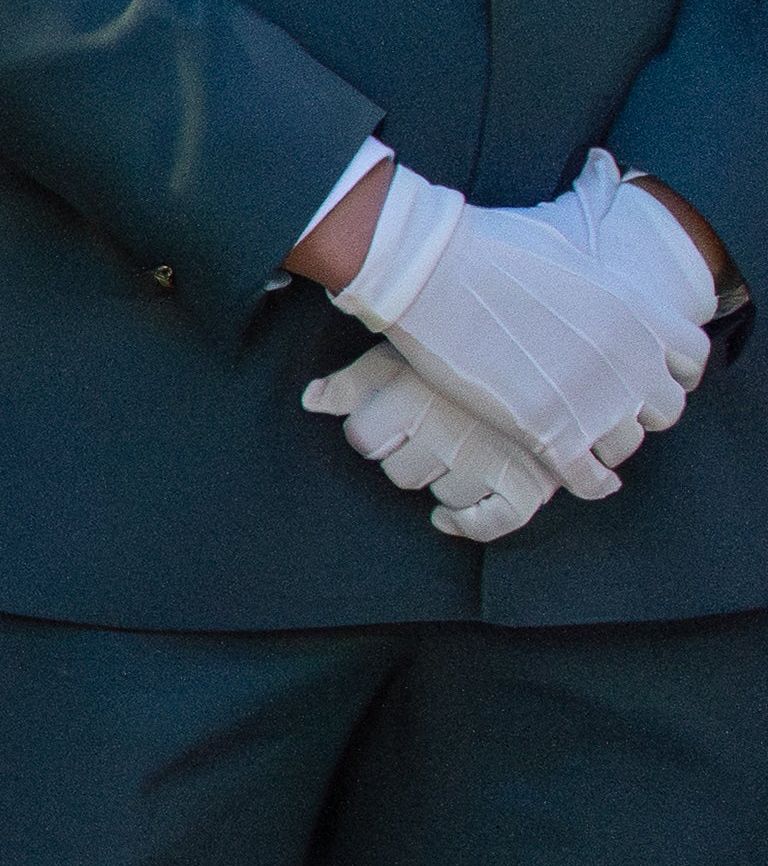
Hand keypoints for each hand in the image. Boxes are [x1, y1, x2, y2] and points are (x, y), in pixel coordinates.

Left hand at [306, 343, 566, 543]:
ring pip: (444, 493)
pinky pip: (495, 520)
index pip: (362, 436)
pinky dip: (472, 522)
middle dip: (408, 453)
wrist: (554, 342)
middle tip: (435, 426)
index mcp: (416, 393)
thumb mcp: (404, 351)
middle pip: (399, 472)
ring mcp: (492, 457)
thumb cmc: (465, 350)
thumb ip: (353, 380)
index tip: (391, 414)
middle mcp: (451, 428)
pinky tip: (450, 515)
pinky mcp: (532, 479)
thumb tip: (311, 400)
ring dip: (445, 478)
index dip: (371, 427)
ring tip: (463, 445)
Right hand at [339, 151, 705, 493]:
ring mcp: (595, 400)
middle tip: (607, 410)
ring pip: (628, 446)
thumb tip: (592, 236)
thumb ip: (596, 268)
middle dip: (640, 412)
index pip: (690, 361)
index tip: (644, 378)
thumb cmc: (486, 249)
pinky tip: (581, 477)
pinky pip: (590, 479)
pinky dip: (591, 484)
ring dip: (609, 447)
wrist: (432, 274)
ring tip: (585, 443)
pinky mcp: (550, 433)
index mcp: (640, 312)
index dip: (669, 373)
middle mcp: (631, 360)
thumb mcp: (568, 242)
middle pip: (665, 410)